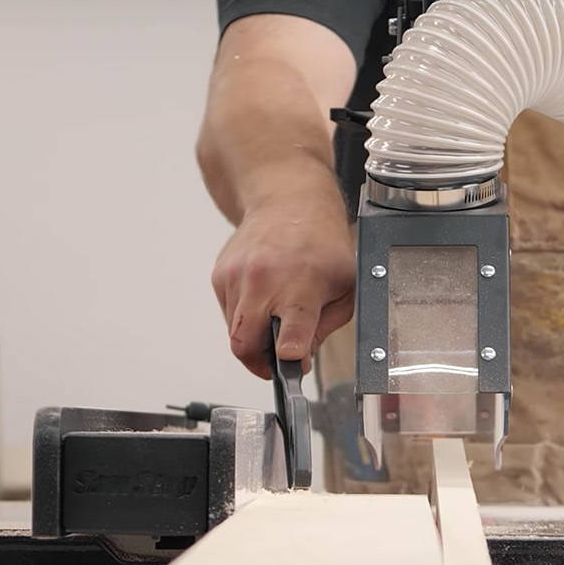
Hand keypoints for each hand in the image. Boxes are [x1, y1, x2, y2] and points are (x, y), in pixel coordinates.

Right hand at [210, 192, 354, 378]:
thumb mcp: (344, 288)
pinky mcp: (220, 275)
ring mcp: (236, 277)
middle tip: (275, 362)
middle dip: (259, 363)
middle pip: (244, 344)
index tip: (288, 363)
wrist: (287, 201)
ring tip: (274, 316)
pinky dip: (244, 315)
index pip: (288, 330)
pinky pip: (228, 312)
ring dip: (253, 336)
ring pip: (234, 332)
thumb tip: (299, 359)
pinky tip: (262, 295)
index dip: (286, 355)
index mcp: (301, 286)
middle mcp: (263, 281)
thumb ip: (324, 329)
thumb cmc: (321, 244)